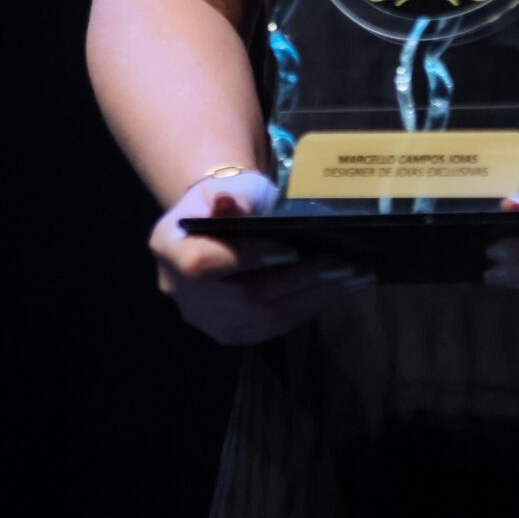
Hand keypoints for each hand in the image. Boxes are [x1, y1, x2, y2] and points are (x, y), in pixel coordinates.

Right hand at [148, 171, 372, 344]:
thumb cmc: (229, 198)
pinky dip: (305, 310)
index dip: (247, 259)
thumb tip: (229, 203)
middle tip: (341, 265)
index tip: (292, 249)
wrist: (222, 222)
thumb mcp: (230, 185)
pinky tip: (334, 293)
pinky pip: (269, 329)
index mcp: (168, 247)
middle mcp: (179, 291)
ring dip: (311, 299)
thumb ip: (233, 194)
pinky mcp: (228, 332)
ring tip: (350, 279)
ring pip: (261, 320)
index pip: (203, 262)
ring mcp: (202, 318)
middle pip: (241, 298)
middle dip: (296, 281)